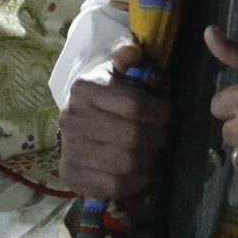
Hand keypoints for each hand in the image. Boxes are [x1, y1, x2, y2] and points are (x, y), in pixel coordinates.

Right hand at [59, 37, 169, 199]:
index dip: (160, 113)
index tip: (168, 114)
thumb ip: (128, 53)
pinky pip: (113, 186)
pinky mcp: (71, 175)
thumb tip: (133, 52)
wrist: (78, 119)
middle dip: (158, 138)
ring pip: (125, 163)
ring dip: (149, 160)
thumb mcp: (118, 67)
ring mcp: (69, 149)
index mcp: (84, 88)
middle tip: (164, 136)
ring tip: (155, 152)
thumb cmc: (108, 91)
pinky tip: (142, 170)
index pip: (134, 106)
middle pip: (132, 137)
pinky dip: (135, 181)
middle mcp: (72, 118)